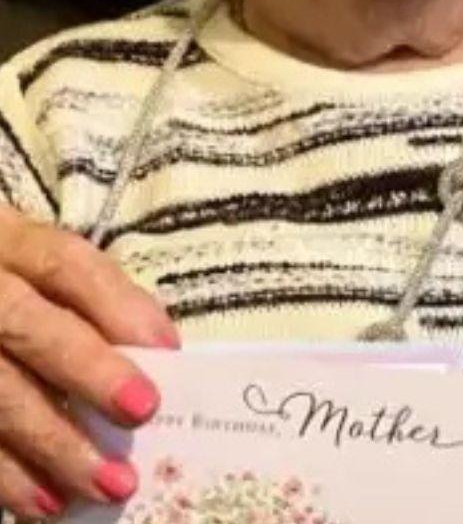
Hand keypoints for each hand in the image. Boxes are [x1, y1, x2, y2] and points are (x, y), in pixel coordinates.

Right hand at [0, 206, 178, 518]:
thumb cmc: (6, 282)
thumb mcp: (35, 264)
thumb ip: (92, 299)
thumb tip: (159, 351)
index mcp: (6, 242)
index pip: (65, 264)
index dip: (117, 305)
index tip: (169, 349)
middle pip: (25, 326)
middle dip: (85, 370)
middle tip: (141, 411)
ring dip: (47, 443)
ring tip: (103, 484)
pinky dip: (2, 473)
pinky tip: (40, 501)